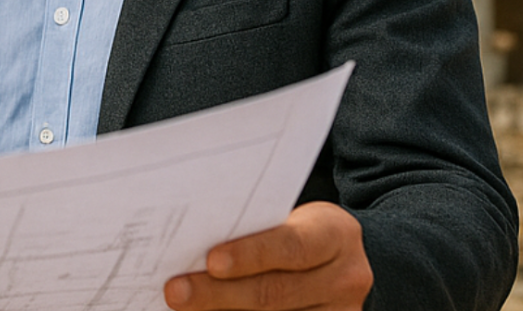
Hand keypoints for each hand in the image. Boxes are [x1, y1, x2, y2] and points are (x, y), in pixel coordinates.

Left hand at [163, 201, 371, 310]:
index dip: (250, 255)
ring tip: (185, 307)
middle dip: (219, 293)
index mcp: (336, 236)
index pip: (292, 246)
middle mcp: (345, 279)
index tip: (211, 261)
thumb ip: (255, 233)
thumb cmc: (302, 233)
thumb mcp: (292, 221)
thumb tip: (192, 251)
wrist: (346, 260)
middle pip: (275, 292)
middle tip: (176, 291)